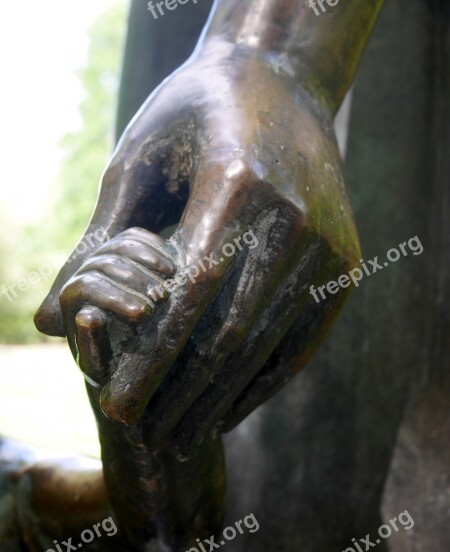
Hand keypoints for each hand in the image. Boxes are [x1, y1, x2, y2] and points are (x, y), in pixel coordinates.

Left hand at [35, 39, 360, 454]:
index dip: (154, 358)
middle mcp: (295, 219)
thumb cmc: (197, 112)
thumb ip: (99, 238)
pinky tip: (230, 407)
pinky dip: (264, 379)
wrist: (283, 83)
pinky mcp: (343, 264)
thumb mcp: (141, 156)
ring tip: (183, 434)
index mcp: (240, 182)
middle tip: (148, 434)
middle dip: (183, 392)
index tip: (121, 405)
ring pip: (268, 342)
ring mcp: (327, 245)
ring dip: (222, 398)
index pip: (191, 293)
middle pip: (232, 330)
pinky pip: (301, 337)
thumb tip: (47, 318)